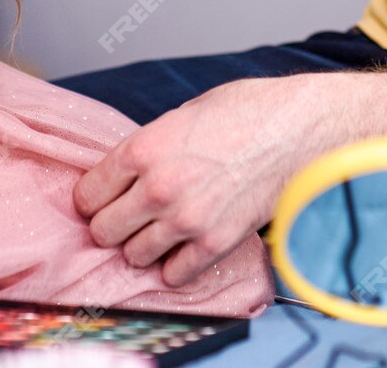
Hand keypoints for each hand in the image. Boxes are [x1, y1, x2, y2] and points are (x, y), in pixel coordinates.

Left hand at [75, 75, 341, 285]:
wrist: (299, 130)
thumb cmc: (247, 111)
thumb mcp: (183, 114)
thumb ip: (150, 146)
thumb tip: (127, 173)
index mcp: (143, 148)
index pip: (87, 195)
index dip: (94, 197)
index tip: (105, 197)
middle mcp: (157, 188)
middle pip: (103, 232)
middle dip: (113, 225)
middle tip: (129, 217)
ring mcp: (186, 220)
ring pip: (134, 257)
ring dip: (143, 246)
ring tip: (160, 230)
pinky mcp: (215, 244)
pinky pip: (174, 275)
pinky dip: (176, 265)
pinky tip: (185, 247)